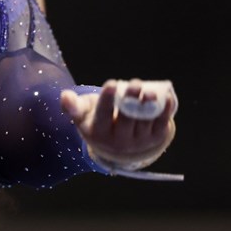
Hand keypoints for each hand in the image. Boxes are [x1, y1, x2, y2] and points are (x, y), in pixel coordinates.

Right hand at [61, 79, 175, 157]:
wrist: (119, 146)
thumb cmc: (98, 121)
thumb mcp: (83, 116)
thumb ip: (73, 106)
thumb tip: (65, 96)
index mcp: (99, 133)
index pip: (103, 115)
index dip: (107, 100)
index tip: (111, 84)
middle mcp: (118, 141)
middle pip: (126, 119)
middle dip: (131, 101)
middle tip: (135, 84)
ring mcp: (138, 141)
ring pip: (145, 122)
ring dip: (149, 106)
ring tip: (150, 92)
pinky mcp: (155, 139)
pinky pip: (161, 124)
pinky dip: (165, 111)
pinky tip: (165, 97)